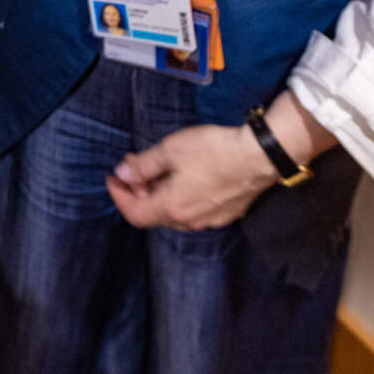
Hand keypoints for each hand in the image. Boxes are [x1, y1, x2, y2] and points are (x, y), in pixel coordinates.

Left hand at [105, 123, 278, 230]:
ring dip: (159, 194)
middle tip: (134, 166)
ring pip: (174, 213)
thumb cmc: (213, 151)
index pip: (134, 213)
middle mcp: (189, 222)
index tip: (112, 178)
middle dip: (138, 191)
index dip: (119, 196)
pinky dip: (180, 196)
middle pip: (154, 213)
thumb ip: (143, 165)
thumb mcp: (171, 151)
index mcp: (172, 209)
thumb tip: (122, 173)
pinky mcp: (227, 214)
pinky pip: (194, 210)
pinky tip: (184, 176)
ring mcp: (210, 220)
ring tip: (157, 169)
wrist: (260, 156)